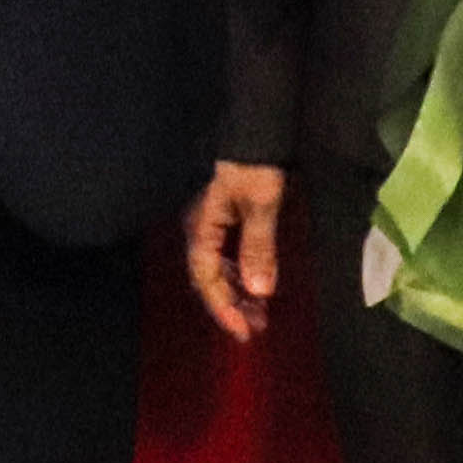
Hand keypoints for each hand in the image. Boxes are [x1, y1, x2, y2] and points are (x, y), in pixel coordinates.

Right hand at [186, 161, 285, 345]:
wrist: (257, 132)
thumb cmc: (255, 167)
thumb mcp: (260, 205)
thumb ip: (258, 247)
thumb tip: (259, 291)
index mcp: (202, 227)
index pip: (206, 277)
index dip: (223, 306)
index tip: (242, 329)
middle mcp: (202, 229)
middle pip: (209, 278)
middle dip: (231, 305)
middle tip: (256, 328)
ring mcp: (214, 226)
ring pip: (219, 270)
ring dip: (236, 293)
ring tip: (259, 314)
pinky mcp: (228, 222)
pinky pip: (229, 259)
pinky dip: (242, 277)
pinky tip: (256, 288)